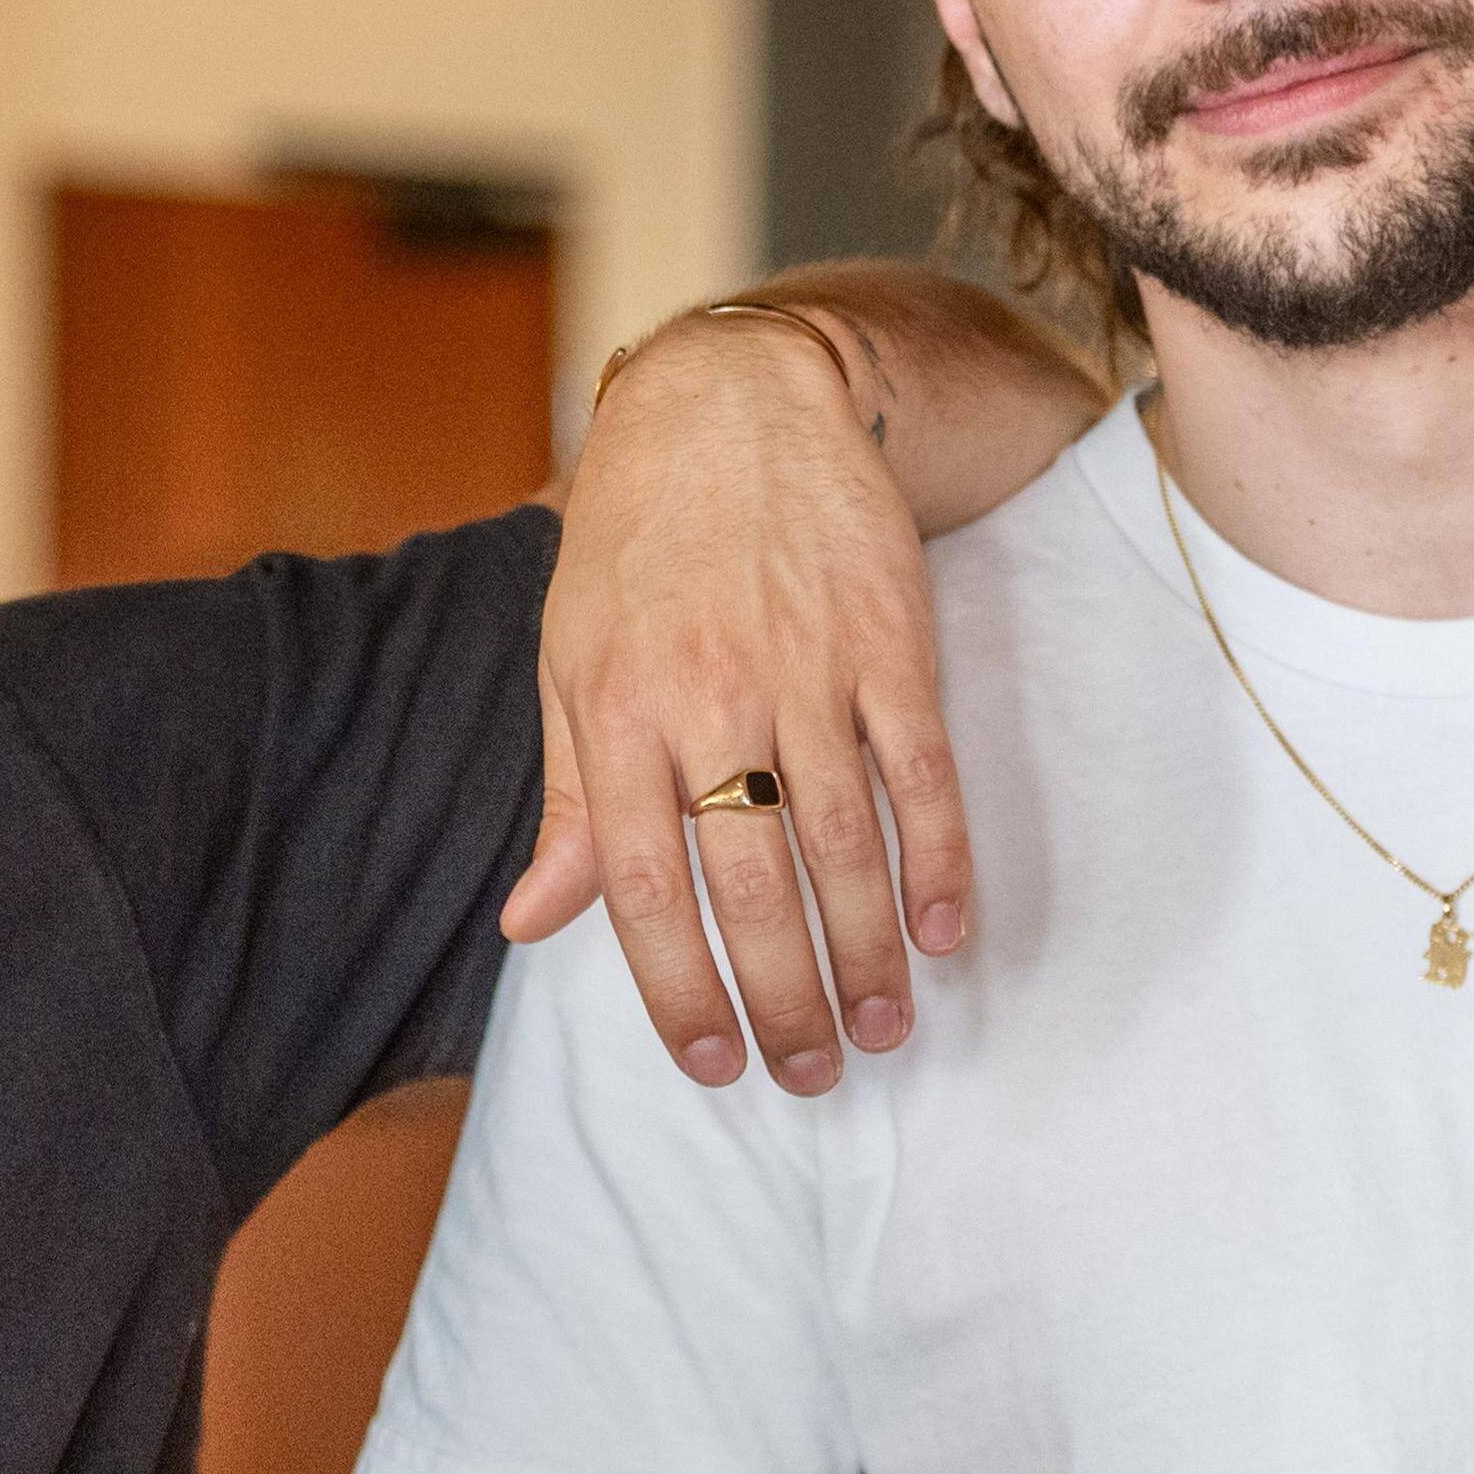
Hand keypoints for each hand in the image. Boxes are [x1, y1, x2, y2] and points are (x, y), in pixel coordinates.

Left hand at [510, 310, 967, 1092]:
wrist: (732, 400)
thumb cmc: (635, 545)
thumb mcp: (571, 662)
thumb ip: (571, 801)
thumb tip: (530, 922)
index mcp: (618, 714)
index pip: (647, 888)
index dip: (679, 989)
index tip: (710, 1063)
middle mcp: (710, 699)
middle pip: (754, 887)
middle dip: (785, 1000)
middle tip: (812, 1074)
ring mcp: (807, 670)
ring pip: (843, 845)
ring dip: (868, 954)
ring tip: (883, 1029)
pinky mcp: (891, 641)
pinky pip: (922, 773)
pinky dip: (938, 860)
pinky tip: (943, 931)